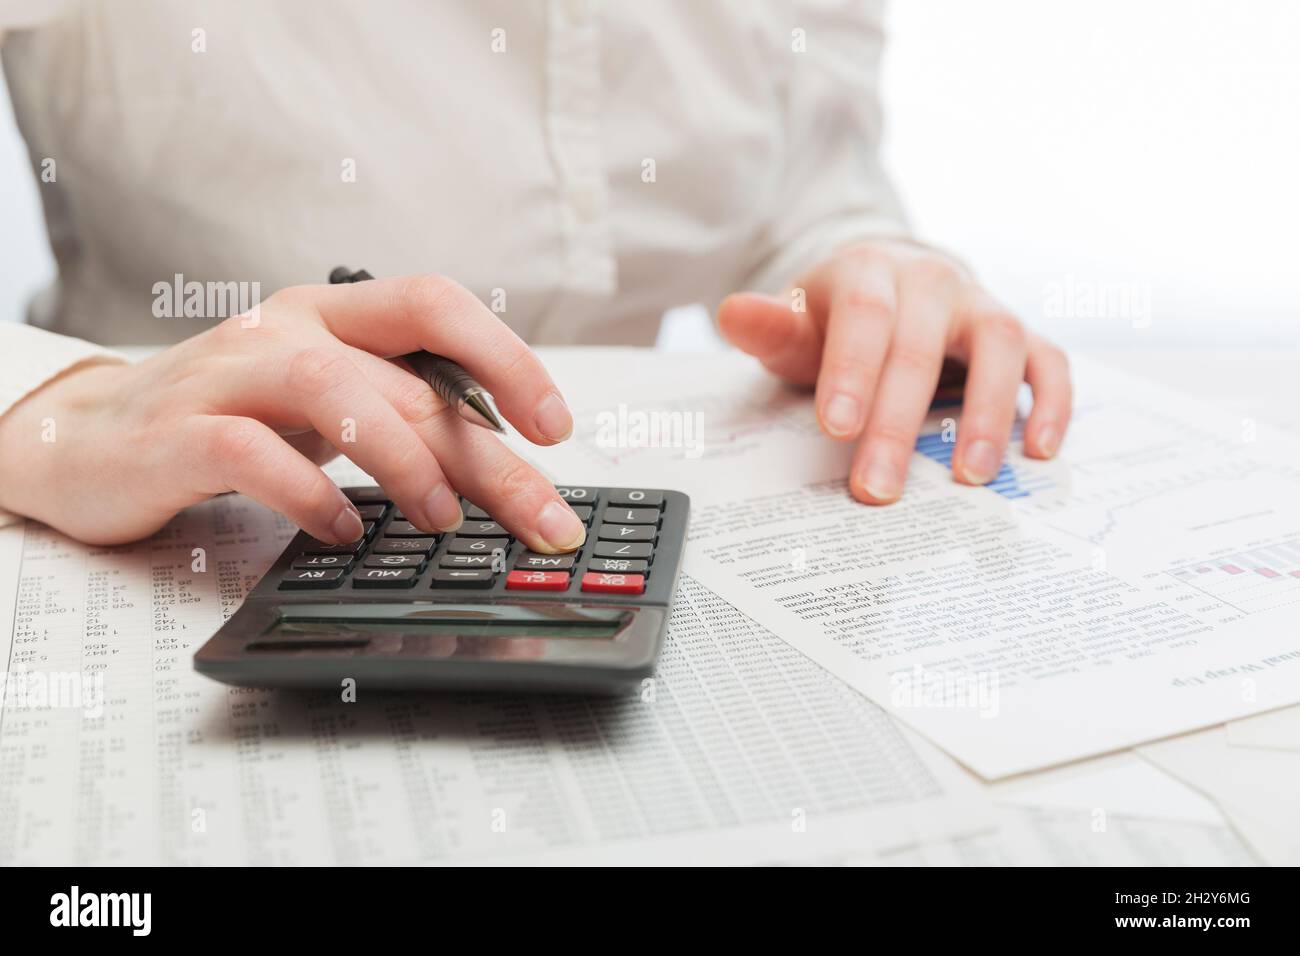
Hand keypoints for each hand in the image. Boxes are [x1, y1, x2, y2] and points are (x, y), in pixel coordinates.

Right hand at [0, 276, 585, 550]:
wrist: (86, 438)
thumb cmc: (229, 420)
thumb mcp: (326, 405)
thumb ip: (400, 415)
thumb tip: (503, 469)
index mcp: (334, 315)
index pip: (434, 305)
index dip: (505, 358)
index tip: (555, 427)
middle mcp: (285, 329)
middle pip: (406, 377)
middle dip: (488, 455)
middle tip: (543, 518)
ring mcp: (227, 375)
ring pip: (331, 389)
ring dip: (402, 458)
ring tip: (441, 519)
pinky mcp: (175, 433)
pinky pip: (249, 452)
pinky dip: (306, 493)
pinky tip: (340, 531)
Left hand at [718, 238, 1070, 502]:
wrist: (895, 279)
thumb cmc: (840, 315)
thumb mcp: (798, 321)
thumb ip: (770, 326)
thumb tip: (731, 313)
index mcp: (870, 271)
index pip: (865, 318)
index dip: (853, 372)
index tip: (835, 428)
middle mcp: (932, 280)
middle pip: (920, 348)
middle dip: (898, 423)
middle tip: (878, 488)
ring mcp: (981, 304)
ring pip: (1001, 345)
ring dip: (989, 413)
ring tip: (971, 477)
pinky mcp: (1021, 331)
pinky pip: (1049, 360)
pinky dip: (1053, 402)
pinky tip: (1041, 451)